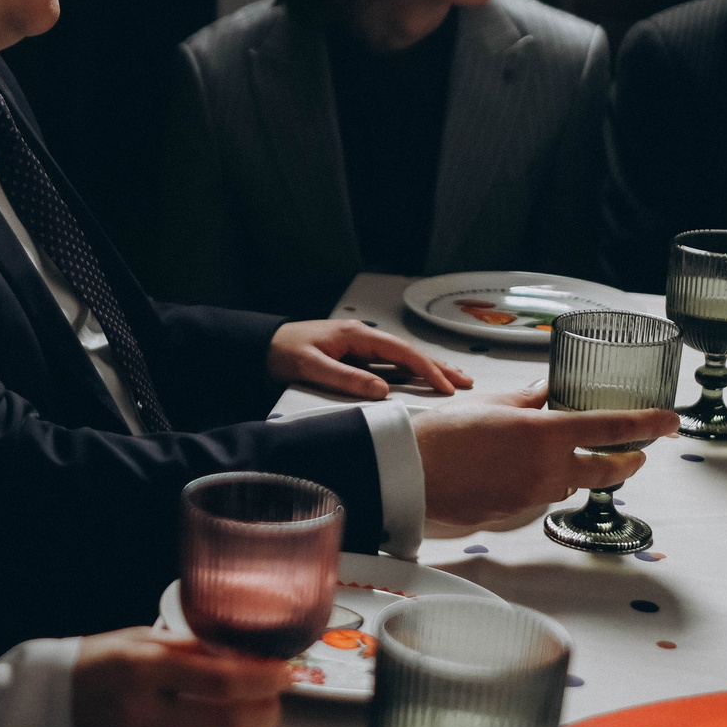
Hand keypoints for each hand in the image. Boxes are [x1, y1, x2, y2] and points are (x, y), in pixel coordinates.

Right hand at [69, 627, 287, 726]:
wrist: (45, 703)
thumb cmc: (95, 665)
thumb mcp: (140, 640)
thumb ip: (191, 648)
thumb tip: (247, 656)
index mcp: (144, 667)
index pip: (221, 678)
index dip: (263, 678)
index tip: (281, 672)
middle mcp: (143, 710)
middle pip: (227, 720)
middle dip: (266, 709)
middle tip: (274, 698)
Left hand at [267, 319, 470, 399]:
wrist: (260, 346)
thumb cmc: (282, 352)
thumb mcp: (311, 366)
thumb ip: (346, 379)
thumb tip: (383, 391)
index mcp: (358, 335)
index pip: (403, 353)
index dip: (428, 370)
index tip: (448, 388)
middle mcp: (364, 338)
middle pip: (409, 353)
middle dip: (439, 367)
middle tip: (466, 383)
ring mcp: (360, 347)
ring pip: (401, 360)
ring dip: (427, 371)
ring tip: (453, 383)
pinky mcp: (354, 358)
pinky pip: (388, 367)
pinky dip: (408, 375)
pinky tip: (421, 384)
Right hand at [413, 383, 679, 532]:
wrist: (408, 473)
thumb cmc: (442, 434)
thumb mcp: (492, 403)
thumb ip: (530, 399)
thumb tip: (549, 391)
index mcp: (546, 434)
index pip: (615, 428)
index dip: (649, 423)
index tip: (670, 421)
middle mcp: (548, 469)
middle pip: (608, 471)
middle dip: (628, 461)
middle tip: (635, 453)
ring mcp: (533, 496)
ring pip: (571, 484)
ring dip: (579, 472)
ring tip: (566, 456)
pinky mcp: (514, 514)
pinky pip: (540, 497)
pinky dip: (542, 483)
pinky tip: (520, 471)